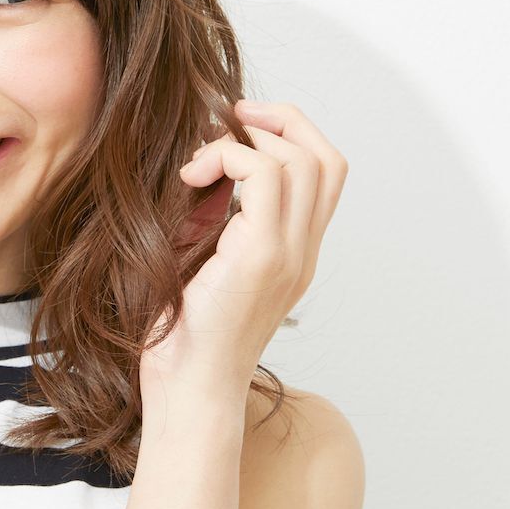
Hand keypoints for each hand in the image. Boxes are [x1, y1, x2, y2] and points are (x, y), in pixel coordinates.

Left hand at [142, 98, 347, 396]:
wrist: (187, 392)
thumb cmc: (183, 339)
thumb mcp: (201, 264)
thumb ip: (214, 219)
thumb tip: (200, 170)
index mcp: (297, 255)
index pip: (326, 175)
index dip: (293, 134)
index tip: (240, 126)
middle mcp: (303, 253)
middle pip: (326, 158)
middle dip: (280, 120)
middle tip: (229, 117)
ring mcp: (289, 255)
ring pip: (301, 159)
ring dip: (246, 139)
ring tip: (201, 158)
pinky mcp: (261, 256)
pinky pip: (262, 174)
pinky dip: (225, 158)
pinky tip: (189, 178)